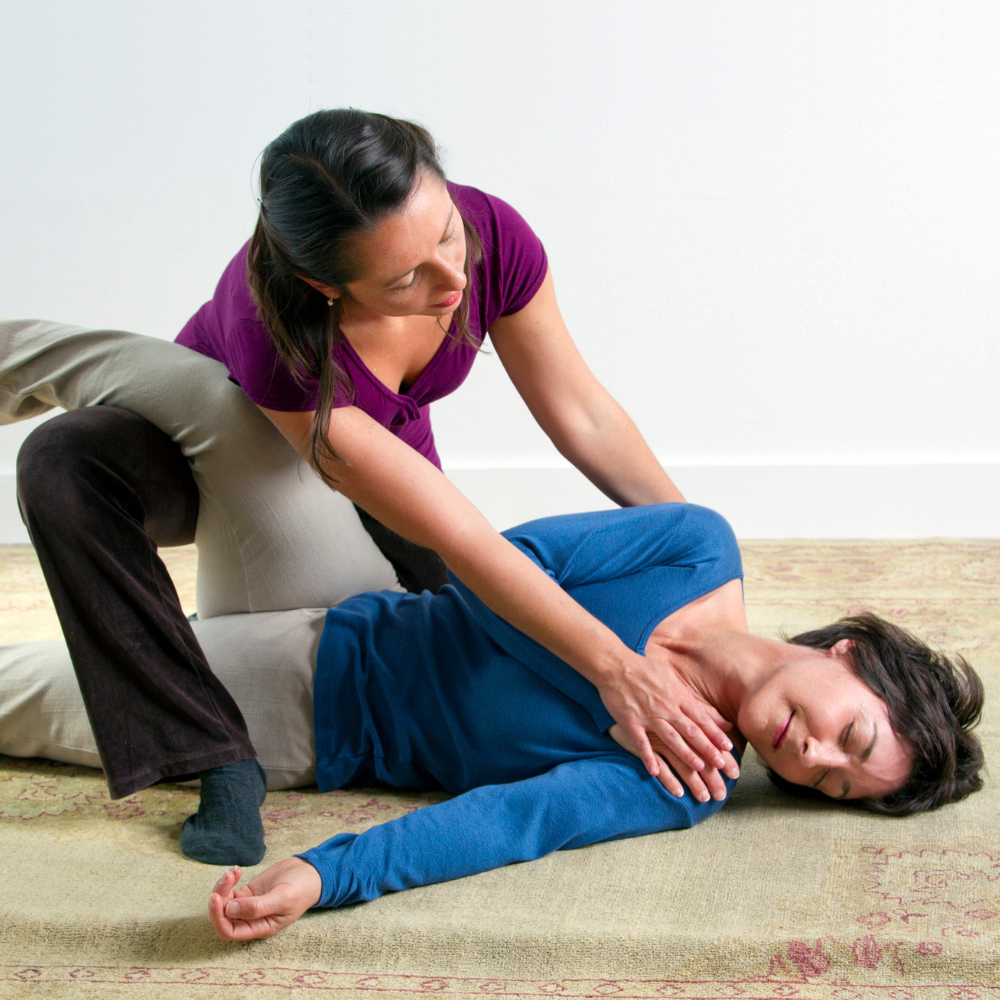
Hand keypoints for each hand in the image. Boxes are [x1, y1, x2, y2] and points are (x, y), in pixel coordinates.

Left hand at [208, 858, 322, 941]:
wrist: (309, 873)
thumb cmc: (301, 890)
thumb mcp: (282, 899)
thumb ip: (257, 907)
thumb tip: (229, 909)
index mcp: (259, 927)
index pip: (228, 931)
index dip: (218, 918)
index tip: (216, 898)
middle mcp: (250, 920)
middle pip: (221, 917)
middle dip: (218, 900)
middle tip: (227, 879)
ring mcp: (247, 905)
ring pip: (223, 903)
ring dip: (222, 887)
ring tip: (233, 872)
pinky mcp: (247, 892)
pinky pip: (229, 891)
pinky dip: (228, 881)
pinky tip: (237, 870)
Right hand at [597, 652, 738, 796]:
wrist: (615, 664)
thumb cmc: (645, 671)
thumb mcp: (672, 678)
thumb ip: (692, 699)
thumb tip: (711, 711)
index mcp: (677, 696)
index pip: (700, 718)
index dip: (715, 734)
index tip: (728, 748)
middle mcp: (666, 707)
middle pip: (690, 730)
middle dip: (707, 747)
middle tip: (721, 763)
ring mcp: (648, 715)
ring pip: (670, 737)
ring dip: (685, 753)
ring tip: (698, 768)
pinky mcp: (631, 721)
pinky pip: (641, 742)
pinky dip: (648, 757)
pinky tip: (654, 772)